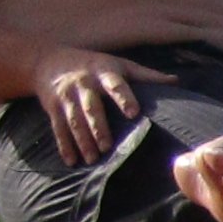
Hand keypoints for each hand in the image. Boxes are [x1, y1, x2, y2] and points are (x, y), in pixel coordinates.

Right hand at [26, 46, 153, 161]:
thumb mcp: (120, 65)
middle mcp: (83, 84)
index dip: (124, 98)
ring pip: (73, 120)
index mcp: (104, 73)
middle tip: (106, 147)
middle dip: (98, 127)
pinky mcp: (52, 107)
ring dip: (82, 141)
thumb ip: (146, 75)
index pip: (115, 85)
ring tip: (92, 159)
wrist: (47, 60)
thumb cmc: (94, 64)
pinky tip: (71, 161)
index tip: (133, 113)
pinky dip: (64, 145)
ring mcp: (66, 96)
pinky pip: (58, 127)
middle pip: (91, 107)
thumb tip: (176, 81)